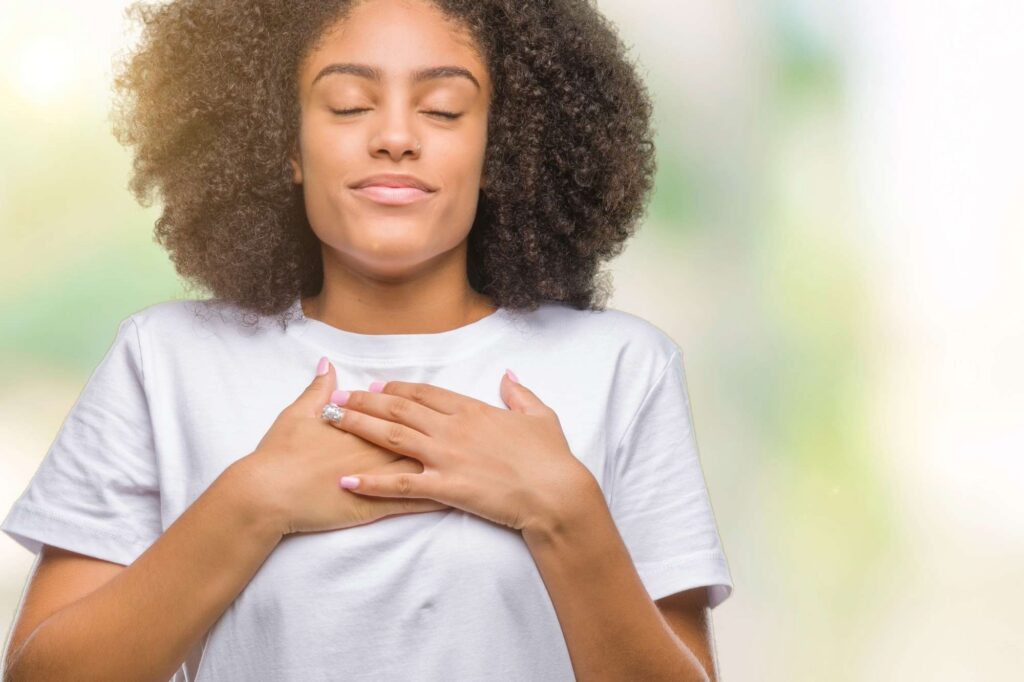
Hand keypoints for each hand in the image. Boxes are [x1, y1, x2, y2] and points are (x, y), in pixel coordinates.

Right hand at [231, 358, 451, 536]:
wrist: (265, 494)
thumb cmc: (279, 453)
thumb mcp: (298, 414)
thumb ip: (317, 390)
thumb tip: (327, 366)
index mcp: (362, 426)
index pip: (401, 412)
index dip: (424, 407)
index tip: (447, 403)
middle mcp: (376, 449)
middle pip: (421, 437)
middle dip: (448, 433)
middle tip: (473, 428)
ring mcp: (377, 480)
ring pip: (424, 469)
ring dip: (450, 465)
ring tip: (476, 460)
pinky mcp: (374, 508)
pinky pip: (412, 504)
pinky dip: (437, 500)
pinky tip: (459, 498)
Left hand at [321, 370, 597, 535]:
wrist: (555, 493)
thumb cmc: (551, 457)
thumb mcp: (541, 416)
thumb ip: (520, 394)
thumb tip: (508, 375)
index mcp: (473, 410)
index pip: (426, 393)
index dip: (398, 388)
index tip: (377, 385)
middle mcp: (453, 429)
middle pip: (400, 408)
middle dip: (365, 401)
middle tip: (337, 397)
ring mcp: (446, 457)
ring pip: (392, 436)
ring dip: (358, 426)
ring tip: (330, 420)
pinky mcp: (445, 487)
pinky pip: (399, 484)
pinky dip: (371, 482)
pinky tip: (346, 480)